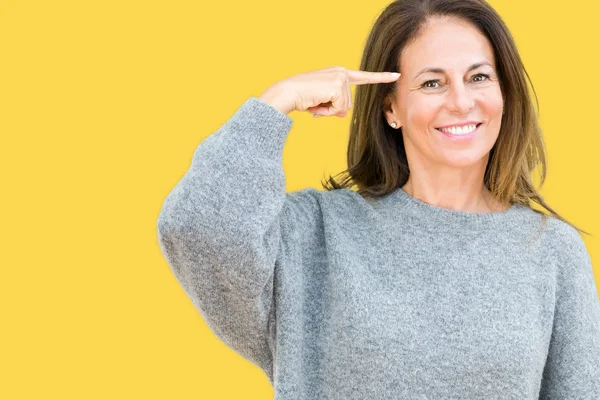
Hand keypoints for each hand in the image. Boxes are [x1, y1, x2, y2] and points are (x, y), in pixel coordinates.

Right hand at [258, 66, 400, 116]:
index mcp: (338, 73)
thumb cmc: (301, 98)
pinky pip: (339, 109)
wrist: (287, 93)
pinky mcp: (337, 86)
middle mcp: (341, 72)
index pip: (363, 77)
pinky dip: (326, 111)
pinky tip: (316, 103)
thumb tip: (344, 114)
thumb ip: (335, 106)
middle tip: (316, 103)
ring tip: (314, 102)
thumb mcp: (321, 103)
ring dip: (328, 110)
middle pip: (348, 103)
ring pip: (344, 107)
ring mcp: (340, 78)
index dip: (380, 77)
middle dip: (333, 109)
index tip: (396, 75)